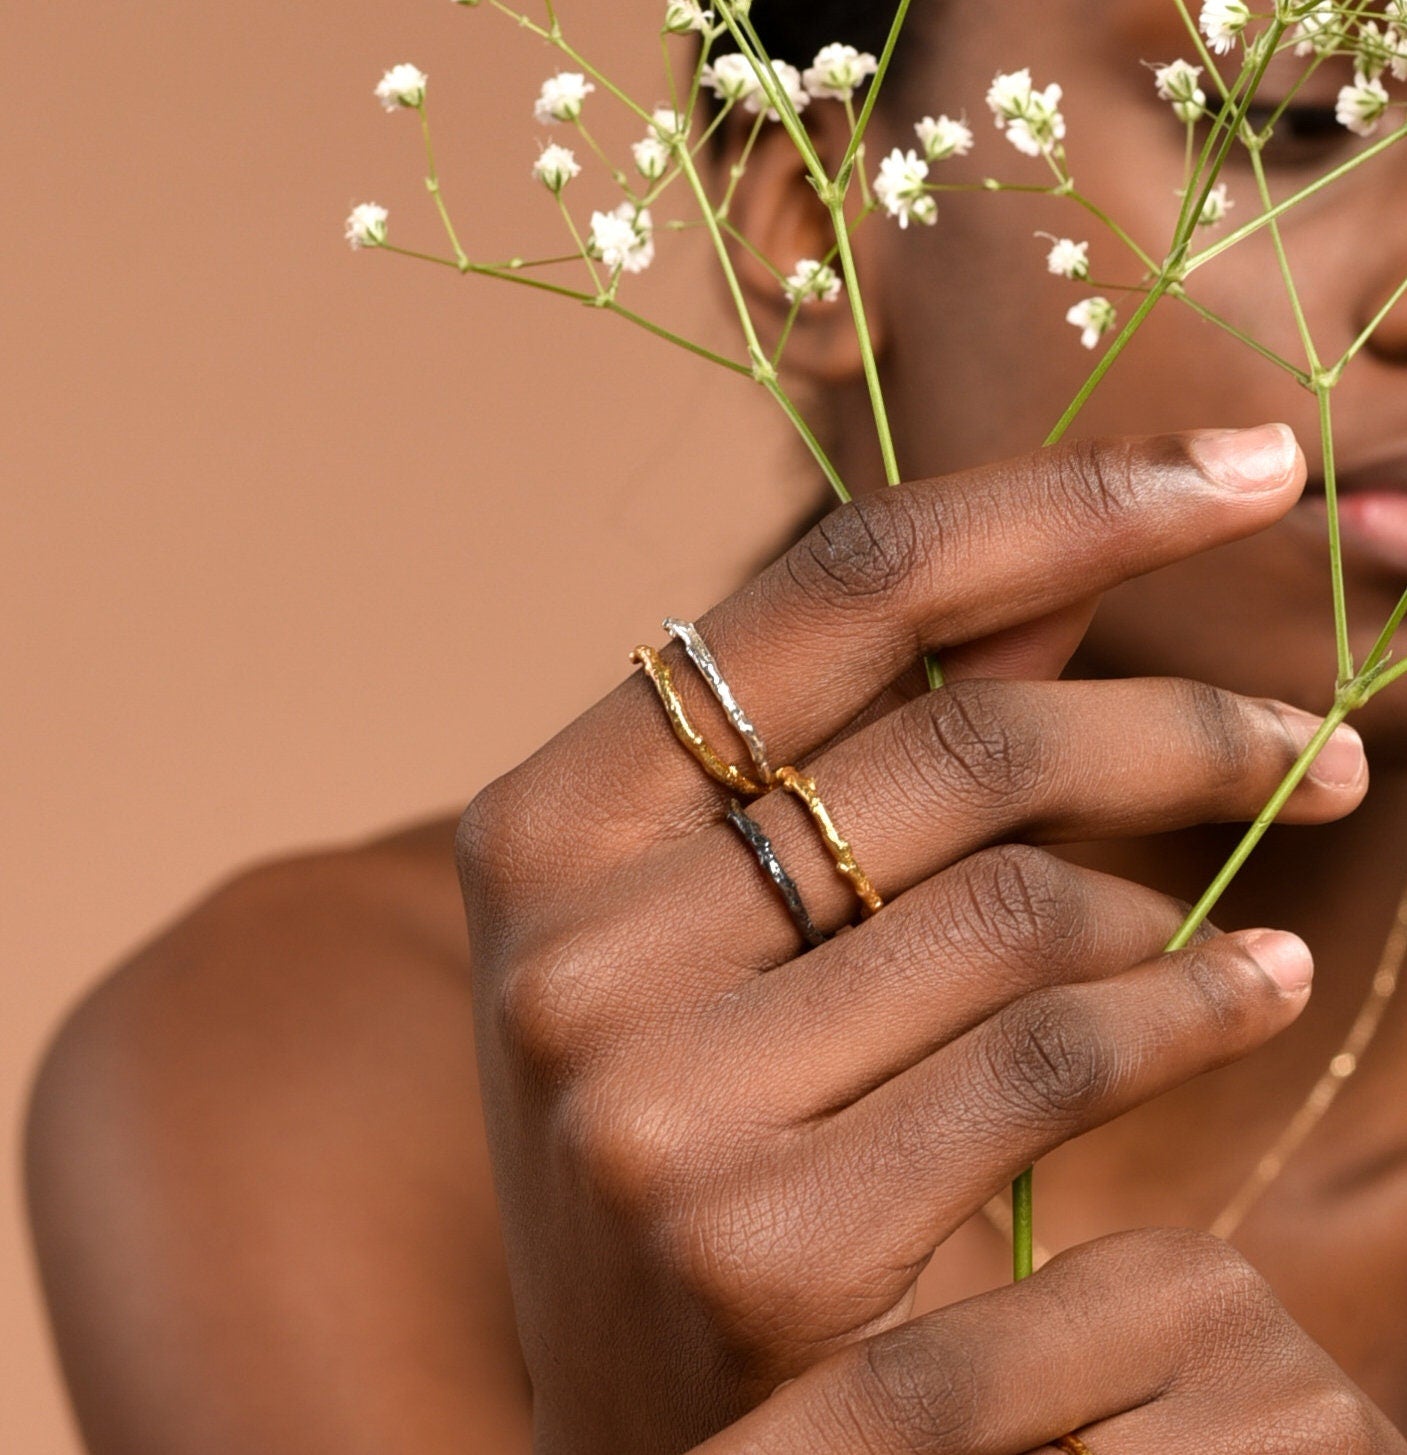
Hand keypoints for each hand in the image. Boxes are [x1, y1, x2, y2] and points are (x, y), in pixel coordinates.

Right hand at [456, 427, 1367, 1452]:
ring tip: (1236, 905)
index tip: (1237, 474)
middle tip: (1316, 736)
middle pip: (954, 744)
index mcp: (542, 823)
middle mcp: (568, 944)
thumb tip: (1075, 564)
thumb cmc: (701, 1123)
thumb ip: (882, 740)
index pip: (836, 588)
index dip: (1058, 505)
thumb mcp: (737, 922)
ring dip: (1179, 882)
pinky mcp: (761, 1242)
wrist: (642, 1418)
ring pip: (1023, 906)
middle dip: (1180, 722)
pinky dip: (1189, 1005)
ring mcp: (647, 1099)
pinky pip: (1053, 1057)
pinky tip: (1245, 984)